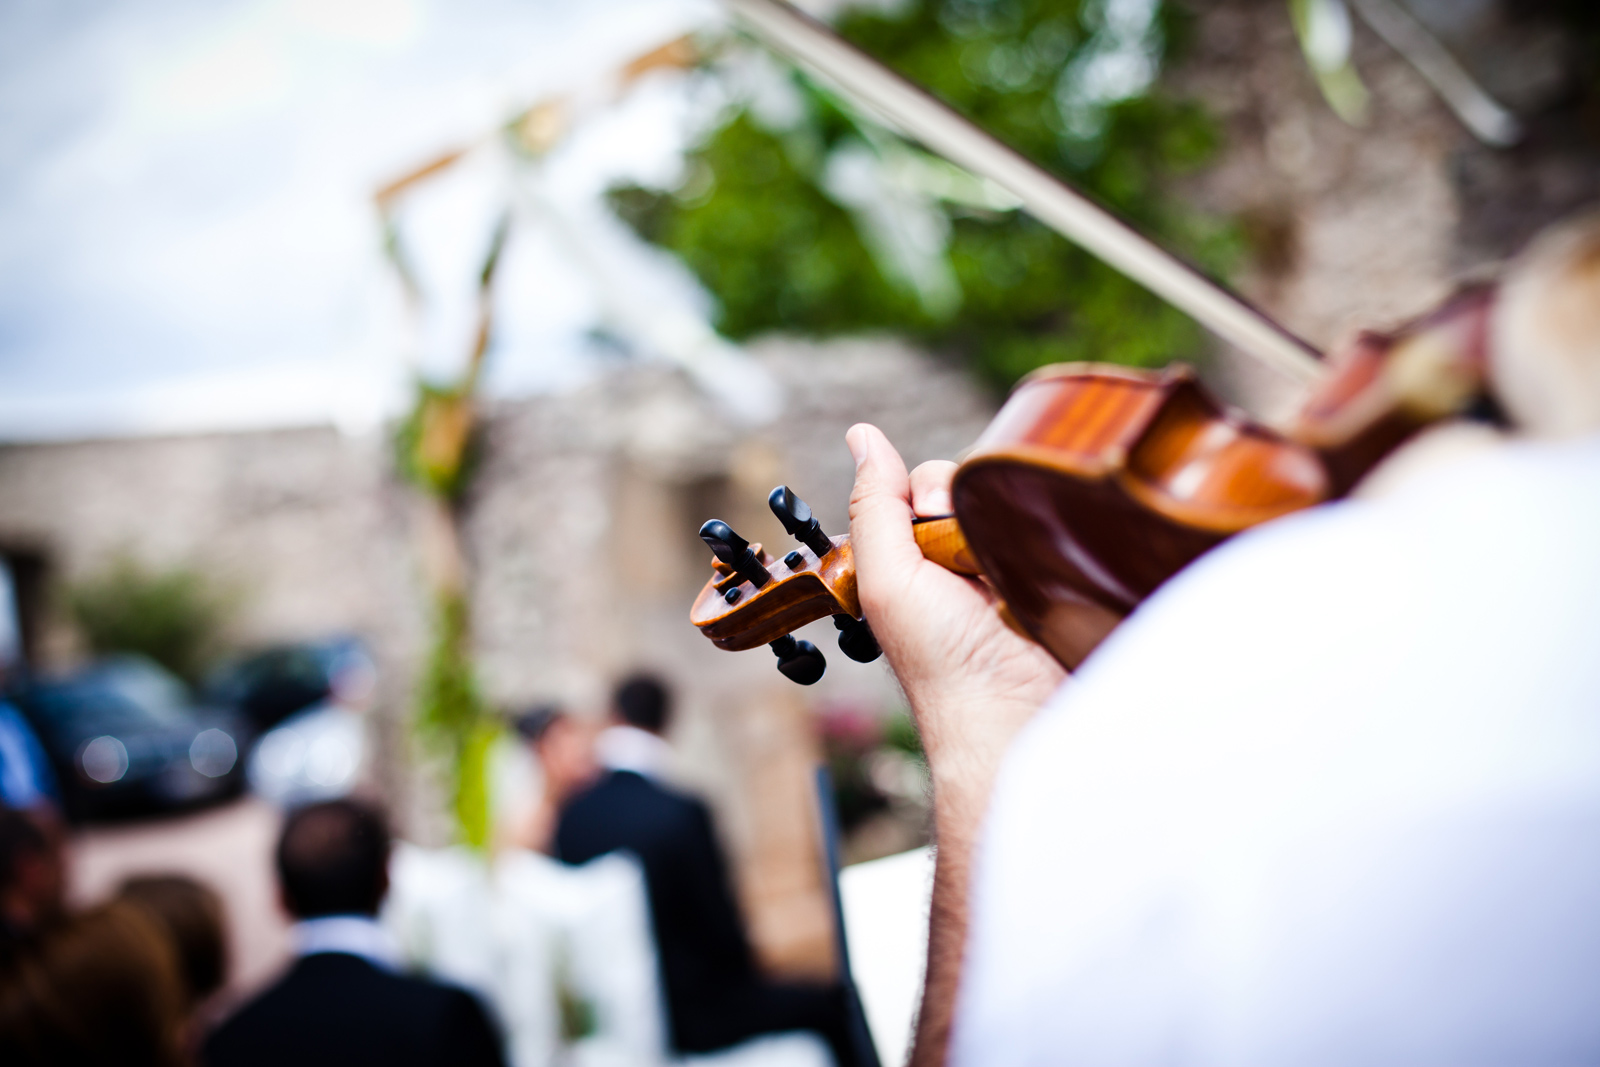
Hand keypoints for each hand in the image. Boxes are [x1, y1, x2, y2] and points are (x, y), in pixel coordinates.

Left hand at [846, 424, 1063, 799]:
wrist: (1019, 717)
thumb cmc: (944, 662)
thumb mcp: (889, 578)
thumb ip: (876, 506)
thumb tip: (862, 434)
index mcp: (913, 559)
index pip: (924, 482)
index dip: (927, 488)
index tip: (931, 515)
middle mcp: (960, 561)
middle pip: (973, 485)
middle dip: (970, 504)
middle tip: (971, 555)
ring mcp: (1012, 568)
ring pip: (1017, 500)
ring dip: (1016, 517)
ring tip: (1010, 565)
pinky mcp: (1058, 577)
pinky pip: (1060, 525)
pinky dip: (1056, 529)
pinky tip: (1048, 558)